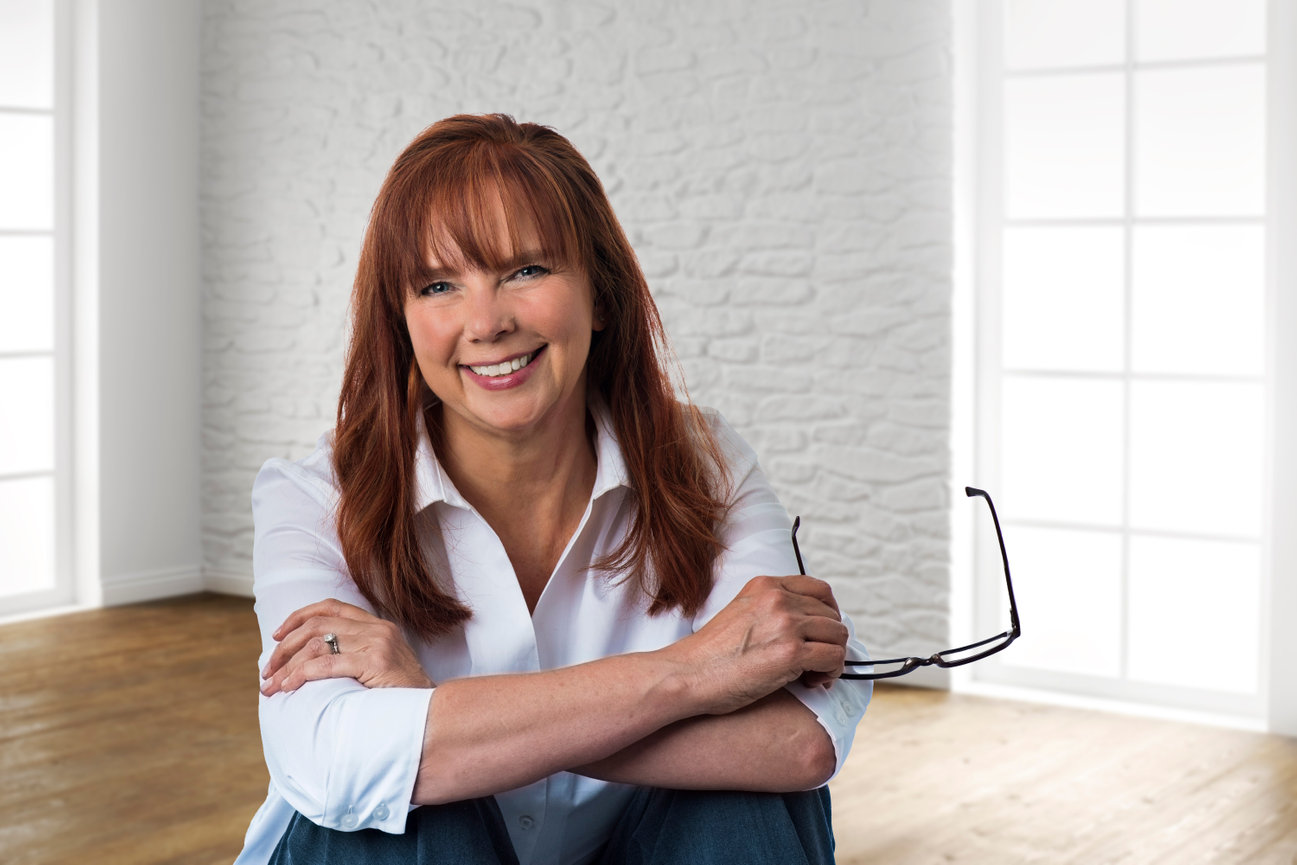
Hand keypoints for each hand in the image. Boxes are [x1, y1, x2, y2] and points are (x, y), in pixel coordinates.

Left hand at [260, 599, 433, 695]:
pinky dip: (301, 675)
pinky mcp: (375, 663)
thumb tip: (311, 661)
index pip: (331, 606)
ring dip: (287, 666)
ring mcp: (377, 644)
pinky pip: (327, 664)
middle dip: (285, 647)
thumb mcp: (380, 667)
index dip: (300, 616)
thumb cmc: (401, 698)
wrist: (432, 714)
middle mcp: (377, 629)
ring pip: (317, 644)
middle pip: (318, 624)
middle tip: (268, 670)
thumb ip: (354, 655)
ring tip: (272, 686)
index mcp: (378, 625)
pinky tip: (290, 686)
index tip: (278, 635)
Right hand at [670, 575, 847, 715]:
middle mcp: (778, 598)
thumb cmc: (710, 655)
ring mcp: (785, 624)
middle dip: (829, 641)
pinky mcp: (791, 653)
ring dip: (832, 658)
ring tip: (813, 675)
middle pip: (832, 615)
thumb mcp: (741, 612)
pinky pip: (834, 658)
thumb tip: (808, 627)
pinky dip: (830, 674)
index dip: (829, 613)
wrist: (687, 675)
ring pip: (838, 636)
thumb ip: (771, 610)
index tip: (822, 633)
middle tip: (814, 663)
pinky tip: (812, 683)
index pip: (820, 589)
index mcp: (765, 585)